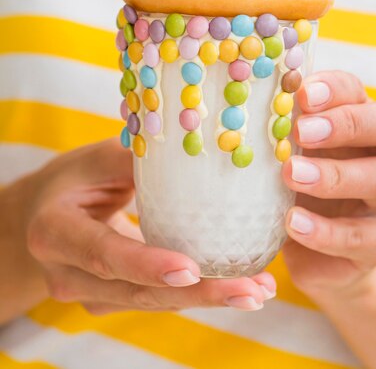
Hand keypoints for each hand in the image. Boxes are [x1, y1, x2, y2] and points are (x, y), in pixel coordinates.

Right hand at [23, 140, 274, 313]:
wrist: (42, 215)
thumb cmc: (71, 179)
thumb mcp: (96, 159)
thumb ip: (138, 159)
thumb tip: (198, 147)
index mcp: (55, 232)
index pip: (104, 253)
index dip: (146, 264)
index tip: (191, 270)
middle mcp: (68, 274)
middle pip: (137, 291)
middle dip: (197, 293)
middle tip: (250, 291)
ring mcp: (89, 294)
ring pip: (152, 302)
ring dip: (207, 298)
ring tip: (259, 291)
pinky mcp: (111, 300)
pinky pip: (156, 298)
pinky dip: (197, 294)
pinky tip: (240, 288)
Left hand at [281, 70, 375, 300]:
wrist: (313, 250)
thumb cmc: (296, 187)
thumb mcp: (287, 157)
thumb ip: (280, 132)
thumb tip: (254, 105)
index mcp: (359, 121)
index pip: (358, 92)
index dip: (334, 89)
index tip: (301, 95)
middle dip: (349, 123)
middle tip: (302, 132)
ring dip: (336, 175)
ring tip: (292, 176)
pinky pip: (365, 236)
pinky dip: (327, 231)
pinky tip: (293, 223)